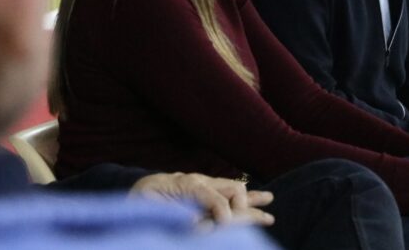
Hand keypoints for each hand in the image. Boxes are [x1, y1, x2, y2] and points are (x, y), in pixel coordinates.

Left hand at [131, 172, 274, 226]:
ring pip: (235, 191)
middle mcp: (200, 182)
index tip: (223, 226)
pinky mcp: (205, 193)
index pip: (214, 196)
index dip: (222, 212)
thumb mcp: (147, 204)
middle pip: (231, 189)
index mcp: (187, 184)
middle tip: (260, 218)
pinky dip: (246, 200)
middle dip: (245, 204)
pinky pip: (229, 195)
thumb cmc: (140, 200)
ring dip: (252, 200)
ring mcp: (205, 187)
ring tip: (269, 201)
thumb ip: (169, 212)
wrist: (138, 190)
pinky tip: (259, 204)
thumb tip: (195, 223)